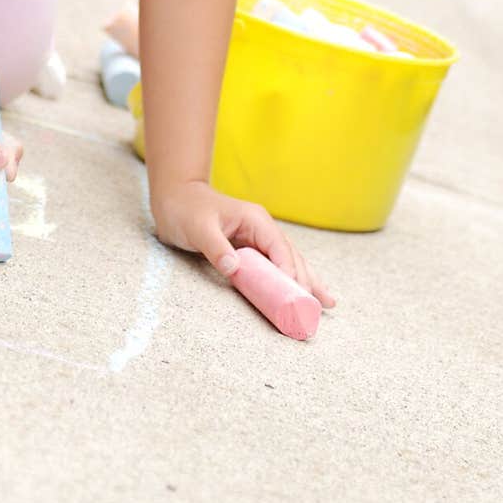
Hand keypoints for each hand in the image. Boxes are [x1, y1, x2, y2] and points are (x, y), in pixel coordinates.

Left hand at [151, 180, 335, 308]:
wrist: (175, 196)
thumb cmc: (186, 209)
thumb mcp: (199, 229)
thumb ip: (216, 248)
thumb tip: (235, 269)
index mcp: (255, 220)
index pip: (280, 248)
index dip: (290, 271)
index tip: (297, 295)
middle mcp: (261, 228)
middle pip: (291, 257)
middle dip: (307, 281)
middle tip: (323, 306)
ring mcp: (257, 238)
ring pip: (288, 262)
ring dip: (306, 281)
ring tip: (328, 302)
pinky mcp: (249, 249)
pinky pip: (274, 265)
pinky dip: (288, 279)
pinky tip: (302, 290)